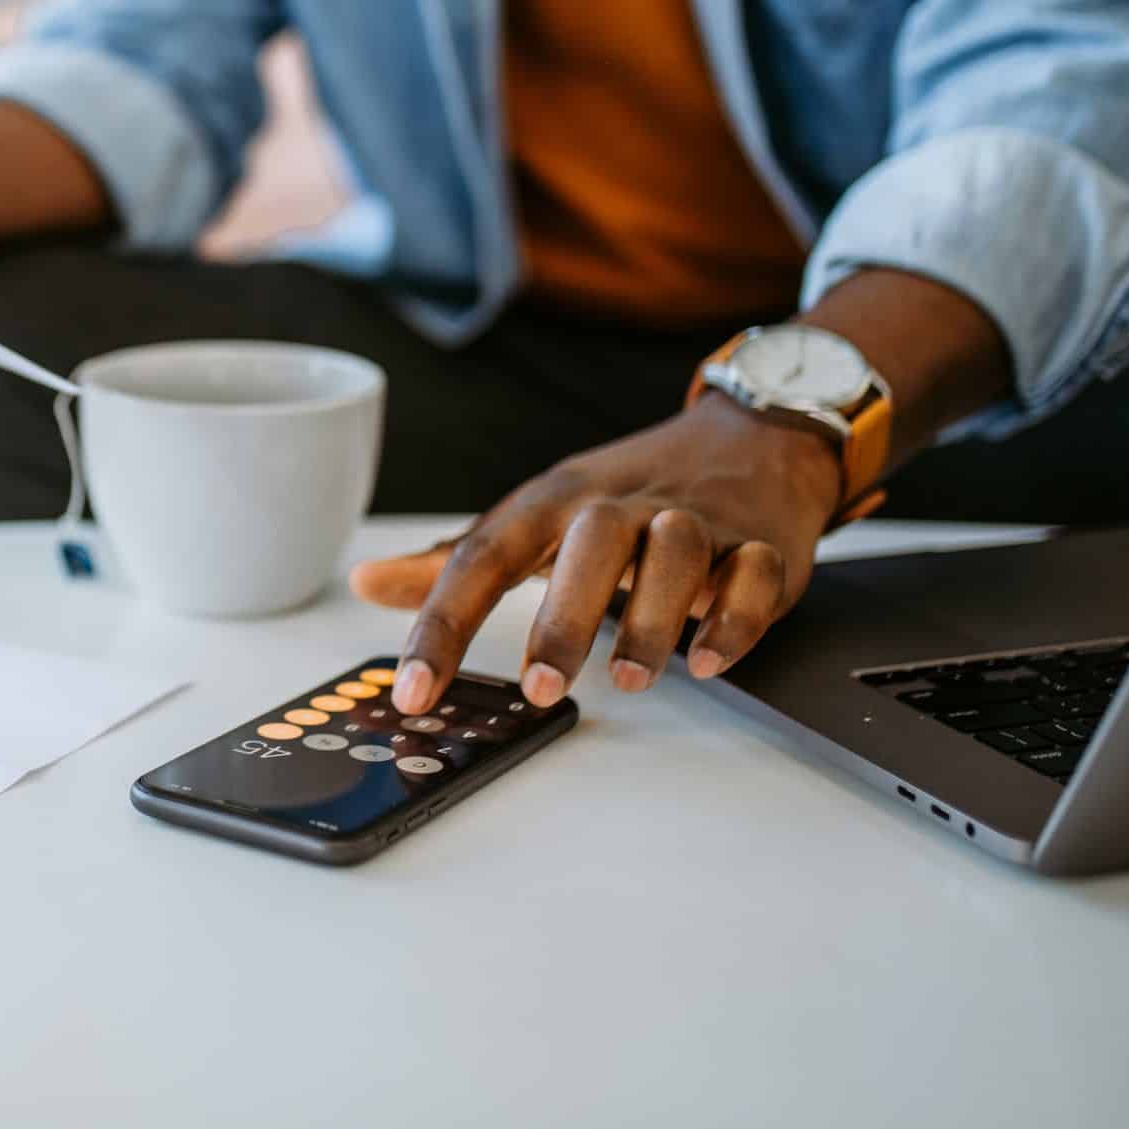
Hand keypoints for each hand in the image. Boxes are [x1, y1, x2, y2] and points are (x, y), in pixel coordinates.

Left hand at [350, 399, 843, 713]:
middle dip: (562, 617)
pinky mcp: (760, 545)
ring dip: (650, 619)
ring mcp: (696, 520)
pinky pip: (753, 576)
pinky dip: (735, 617)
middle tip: (540, 688)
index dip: (442, 624)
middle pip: (588, 545)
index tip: (413, 690)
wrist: (748, 438)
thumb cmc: (622, 494)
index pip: (484, 558)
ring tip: (627, 679)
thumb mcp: (533, 517)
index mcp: (553, 502)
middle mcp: (620, 506)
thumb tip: (367, 582)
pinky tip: (711, 659)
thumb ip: (454, 561)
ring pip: (675, 554)